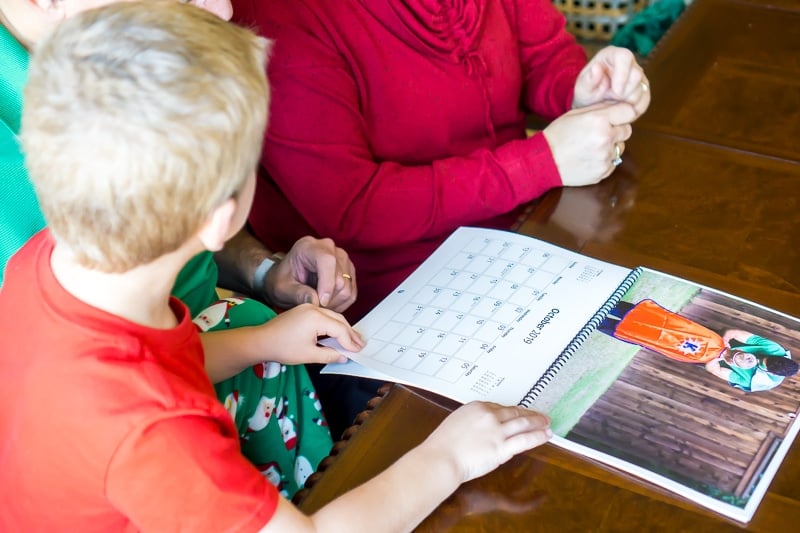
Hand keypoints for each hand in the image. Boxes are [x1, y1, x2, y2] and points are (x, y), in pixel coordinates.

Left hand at [256, 303, 364, 365]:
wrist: (261, 340)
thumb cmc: (283, 348)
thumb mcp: (309, 355)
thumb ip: (329, 355)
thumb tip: (344, 357)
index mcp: (316, 318)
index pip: (340, 329)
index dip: (350, 341)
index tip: (359, 350)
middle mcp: (314, 309)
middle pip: (339, 320)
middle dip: (351, 333)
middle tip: (361, 344)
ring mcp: (309, 308)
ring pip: (333, 316)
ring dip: (343, 328)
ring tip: (353, 340)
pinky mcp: (304, 310)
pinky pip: (325, 315)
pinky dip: (333, 324)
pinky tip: (338, 333)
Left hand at [263, 236, 356, 311]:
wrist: (287, 278)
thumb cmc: (282, 280)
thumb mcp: (282, 288)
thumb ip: (297, 293)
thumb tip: (314, 301)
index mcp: (309, 246)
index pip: (327, 261)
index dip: (327, 284)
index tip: (321, 303)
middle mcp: (329, 248)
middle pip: (340, 278)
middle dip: (328, 299)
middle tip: (314, 309)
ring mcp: (341, 258)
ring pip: (347, 288)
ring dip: (335, 303)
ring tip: (319, 307)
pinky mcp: (349, 270)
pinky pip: (351, 293)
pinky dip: (341, 304)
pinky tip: (328, 305)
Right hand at [422, 402, 550, 482]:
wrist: (441, 458)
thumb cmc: (442, 444)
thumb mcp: (456, 422)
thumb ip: (472, 421)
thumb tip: (482, 426)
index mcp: (476, 407)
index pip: (500, 407)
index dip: (512, 411)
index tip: (518, 413)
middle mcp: (489, 416)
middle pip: (515, 412)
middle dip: (529, 414)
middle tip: (540, 415)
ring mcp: (497, 431)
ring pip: (523, 424)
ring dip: (538, 422)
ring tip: (547, 423)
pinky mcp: (502, 448)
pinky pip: (525, 440)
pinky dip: (537, 436)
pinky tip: (545, 435)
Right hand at [543, 101, 636, 185]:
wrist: (544, 162)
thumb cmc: (557, 135)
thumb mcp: (575, 114)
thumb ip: (599, 108)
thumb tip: (618, 105)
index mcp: (599, 120)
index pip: (629, 112)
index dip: (621, 113)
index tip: (615, 116)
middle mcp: (605, 138)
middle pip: (627, 130)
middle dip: (616, 130)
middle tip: (598, 133)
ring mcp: (605, 157)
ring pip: (620, 148)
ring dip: (610, 146)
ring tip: (591, 147)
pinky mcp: (603, 171)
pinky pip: (613, 162)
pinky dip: (605, 160)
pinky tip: (589, 158)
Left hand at [572, 46, 649, 119]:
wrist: (593, 106)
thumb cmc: (587, 93)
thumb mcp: (582, 89)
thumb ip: (588, 80)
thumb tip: (597, 67)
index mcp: (612, 55)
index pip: (625, 56)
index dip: (623, 74)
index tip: (616, 91)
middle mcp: (628, 62)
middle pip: (637, 74)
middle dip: (625, 92)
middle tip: (611, 99)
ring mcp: (638, 75)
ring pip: (642, 88)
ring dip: (628, 101)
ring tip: (613, 103)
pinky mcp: (643, 89)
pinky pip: (645, 99)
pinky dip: (634, 108)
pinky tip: (621, 109)